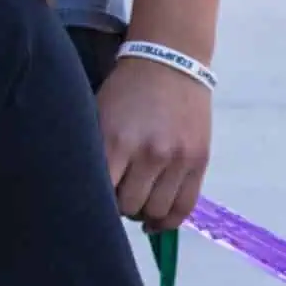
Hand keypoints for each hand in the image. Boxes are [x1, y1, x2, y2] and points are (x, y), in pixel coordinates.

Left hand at [96, 58, 211, 230]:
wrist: (170, 64)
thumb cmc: (124, 92)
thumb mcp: (98, 116)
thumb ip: (95, 153)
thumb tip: (85, 192)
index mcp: (115, 141)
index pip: (100, 192)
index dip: (92, 203)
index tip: (87, 202)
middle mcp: (148, 154)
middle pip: (128, 206)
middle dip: (117, 207)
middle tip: (114, 198)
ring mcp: (177, 159)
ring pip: (156, 211)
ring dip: (143, 213)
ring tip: (135, 203)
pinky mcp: (200, 162)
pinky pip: (185, 207)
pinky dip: (169, 220)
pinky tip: (156, 221)